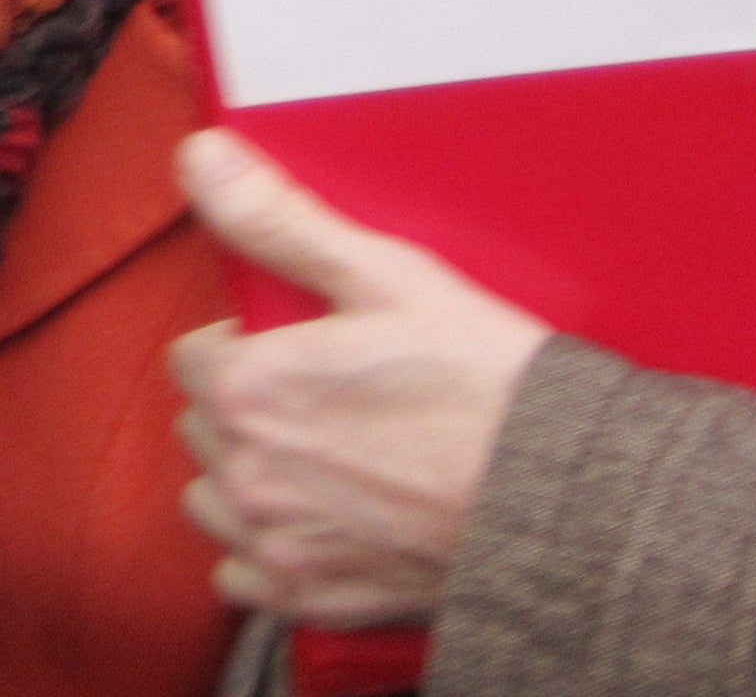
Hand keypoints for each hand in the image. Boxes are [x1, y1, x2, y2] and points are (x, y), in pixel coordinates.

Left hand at [170, 128, 551, 628]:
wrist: (561, 500)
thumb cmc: (482, 381)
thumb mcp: (383, 275)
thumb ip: (277, 219)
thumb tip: (200, 157)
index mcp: (250, 388)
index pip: (194, 357)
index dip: (246, 344)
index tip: (300, 346)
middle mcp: (246, 472)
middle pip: (204, 426)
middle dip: (246, 406)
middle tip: (325, 396)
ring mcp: (275, 543)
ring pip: (214, 499)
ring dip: (248, 477)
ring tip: (322, 456)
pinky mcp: (308, 598)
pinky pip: (244, 574)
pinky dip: (271, 550)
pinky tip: (326, 520)